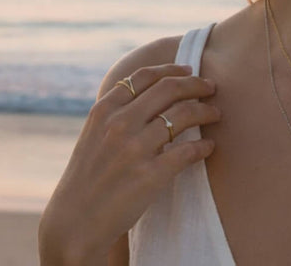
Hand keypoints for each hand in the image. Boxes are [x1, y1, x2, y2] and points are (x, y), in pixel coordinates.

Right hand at [39, 63, 220, 264]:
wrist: (75, 221)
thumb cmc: (87, 179)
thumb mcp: (93, 136)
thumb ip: (115, 114)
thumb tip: (149, 96)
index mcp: (104, 110)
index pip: (144, 76)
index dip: (172, 70)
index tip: (189, 71)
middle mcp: (119, 124)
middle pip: (168, 89)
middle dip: (196, 84)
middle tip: (211, 88)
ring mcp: (135, 149)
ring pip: (183, 115)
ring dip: (206, 111)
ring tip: (216, 114)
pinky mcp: (150, 176)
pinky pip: (187, 152)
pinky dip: (203, 146)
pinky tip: (209, 147)